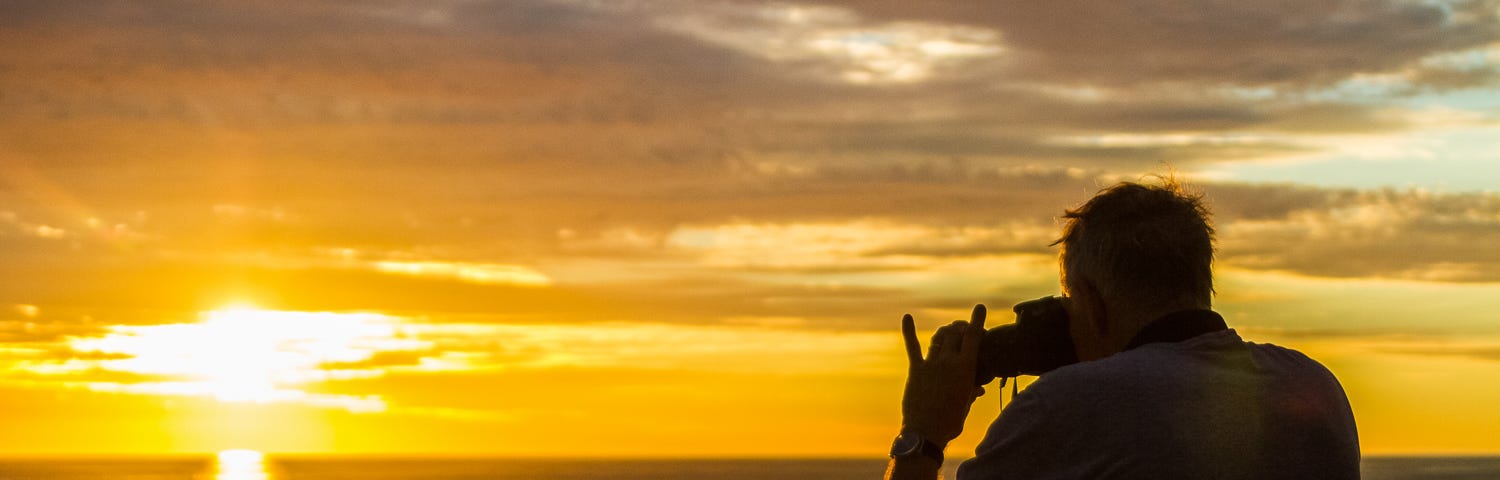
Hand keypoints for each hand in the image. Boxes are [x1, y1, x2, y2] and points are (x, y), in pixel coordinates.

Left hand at [899, 304, 987, 443]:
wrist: (925, 432)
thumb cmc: (950, 421)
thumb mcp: (966, 404)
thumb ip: (971, 390)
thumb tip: (978, 387)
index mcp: (965, 369)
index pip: (973, 338)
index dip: (977, 321)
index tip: (980, 308)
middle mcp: (948, 362)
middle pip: (954, 334)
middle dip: (960, 328)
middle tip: (963, 328)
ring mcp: (931, 364)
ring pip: (939, 339)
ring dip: (945, 333)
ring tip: (949, 331)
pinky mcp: (916, 370)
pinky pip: (913, 346)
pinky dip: (909, 331)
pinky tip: (907, 318)